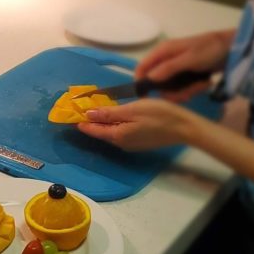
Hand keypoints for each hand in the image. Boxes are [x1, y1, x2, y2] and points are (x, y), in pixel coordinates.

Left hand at [76, 99, 203, 150]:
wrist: (183, 127)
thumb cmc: (158, 114)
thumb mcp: (132, 109)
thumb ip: (109, 113)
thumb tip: (88, 114)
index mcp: (118, 135)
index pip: (93, 130)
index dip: (81, 122)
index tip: (70, 115)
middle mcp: (122, 143)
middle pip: (101, 133)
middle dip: (90, 122)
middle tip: (80, 110)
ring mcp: (131, 144)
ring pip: (110, 133)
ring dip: (102, 123)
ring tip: (94, 110)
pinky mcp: (139, 142)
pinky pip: (120, 133)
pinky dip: (113, 125)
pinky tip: (114, 116)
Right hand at [134, 30, 232, 101]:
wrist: (232, 49)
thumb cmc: (209, 49)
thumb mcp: (189, 58)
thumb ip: (169, 68)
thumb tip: (149, 79)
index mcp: (163, 52)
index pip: (142, 68)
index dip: (142, 83)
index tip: (147, 100)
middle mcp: (167, 61)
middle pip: (158, 84)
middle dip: (173, 92)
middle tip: (187, 94)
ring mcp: (178, 69)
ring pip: (172, 89)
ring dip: (187, 91)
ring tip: (201, 85)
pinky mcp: (188, 76)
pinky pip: (184, 88)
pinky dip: (194, 89)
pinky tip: (205, 83)